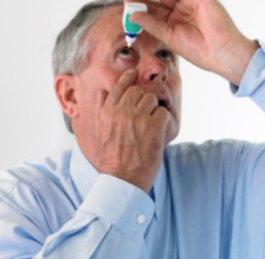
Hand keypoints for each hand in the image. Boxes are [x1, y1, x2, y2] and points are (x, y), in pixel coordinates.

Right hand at [93, 69, 169, 192]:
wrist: (122, 178)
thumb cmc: (112, 159)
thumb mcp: (101, 132)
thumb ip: (103, 110)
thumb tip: (103, 93)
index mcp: (107, 112)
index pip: (119, 86)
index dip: (128, 78)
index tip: (133, 73)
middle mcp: (121, 111)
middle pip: (138, 91)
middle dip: (144, 100)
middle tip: (146, 114)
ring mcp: (138, 118)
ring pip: (152, 99)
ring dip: (154, 110)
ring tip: (151, 126)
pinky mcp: (153, 126)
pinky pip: (163, 112)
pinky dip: (163, 121)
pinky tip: (158, 132)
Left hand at [128, 0, 258, 84]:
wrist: (221, 53)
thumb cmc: (201, 52)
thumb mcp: (169, 37)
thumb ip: (151, 24)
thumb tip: (133, 15)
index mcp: (175, 21)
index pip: (154, 9)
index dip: (140, 4)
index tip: (125, 1)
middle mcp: (182, 9)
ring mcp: (191, 2)